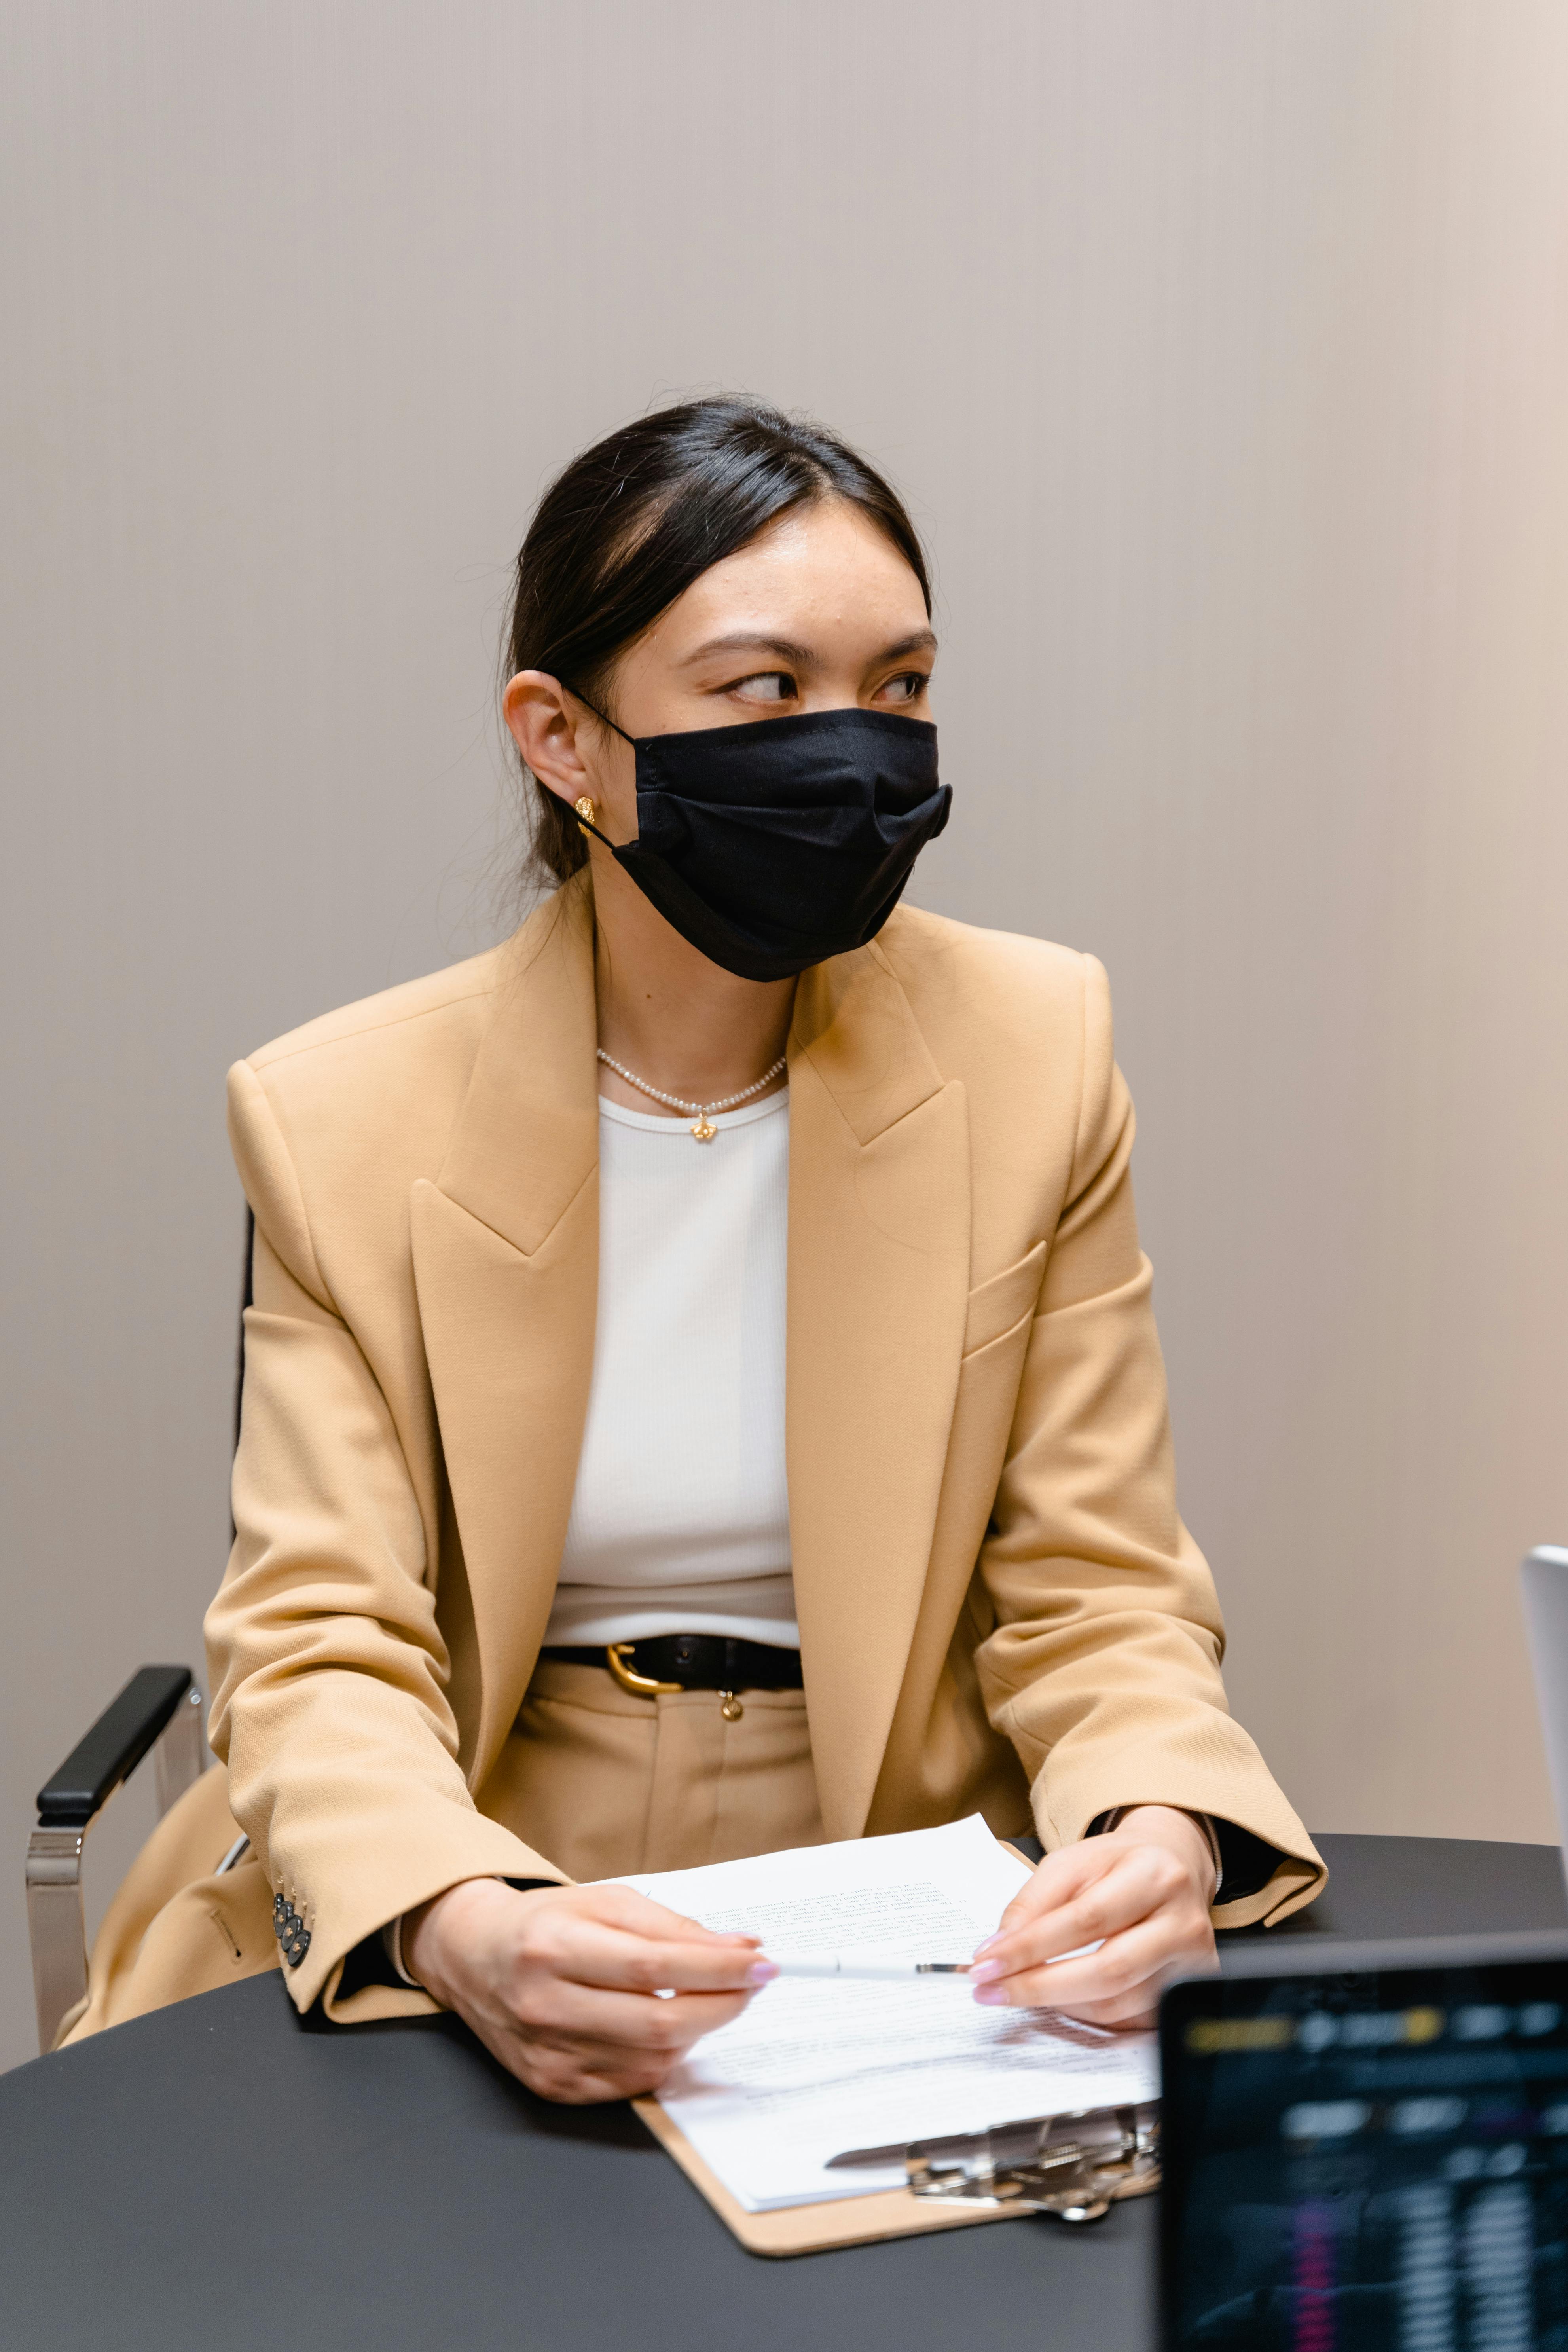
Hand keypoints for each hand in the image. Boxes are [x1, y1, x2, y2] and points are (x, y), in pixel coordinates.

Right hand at [404, 1878, 773, 2104]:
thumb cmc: (546, 1923)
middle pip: (658, 2021)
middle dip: (723, 2004)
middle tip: (753, 1983)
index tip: (761, 1962)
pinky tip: (665, 2028)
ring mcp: (547, 2054)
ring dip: (697, 2030)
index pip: (653, 1965)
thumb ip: (673, 1926)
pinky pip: (631, 2083)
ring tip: (705, 1998)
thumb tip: (740, 1947)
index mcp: (554, 1946)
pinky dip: (663, 2057)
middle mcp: (545, 2004)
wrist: (473, 1958)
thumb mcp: (606, 1902)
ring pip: (652, 2058)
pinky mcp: (552, 2086)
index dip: (717, 1968)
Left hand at [968, 1806, 1218, 2028]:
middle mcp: (1183, 1921)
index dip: (1031, 1947)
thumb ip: (1033, 1903)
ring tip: (1021, 1992)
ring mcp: (1193, 1962)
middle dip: (1039, 1987)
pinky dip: (1088, 2014)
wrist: (1173, 1867)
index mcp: (1154, 1875)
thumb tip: (999, 1950)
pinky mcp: (1190, 1991)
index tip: (986, 1964)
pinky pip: (1131, 2018)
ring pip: (1118, 2003)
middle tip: (992, 1991)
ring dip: (1059, 2004)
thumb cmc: (1118, 1866)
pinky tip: (1061, 1999)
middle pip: (1108, 1970)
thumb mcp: (1070, 1863)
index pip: (1086, 1919)